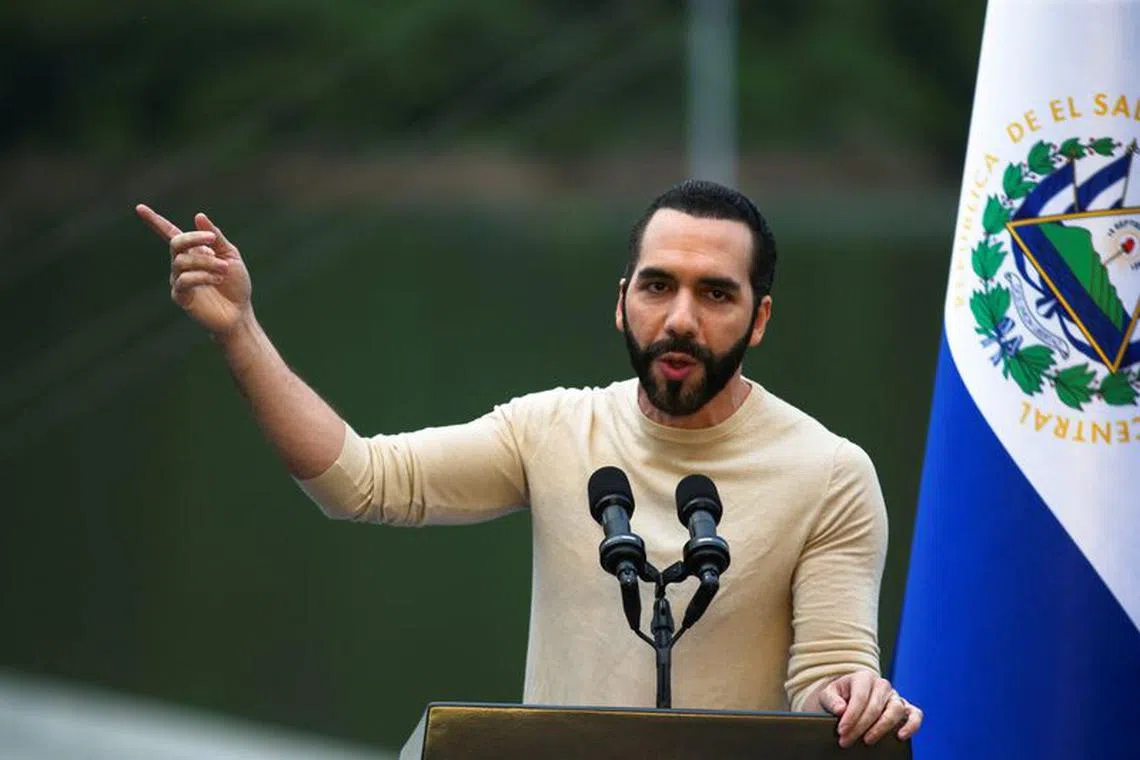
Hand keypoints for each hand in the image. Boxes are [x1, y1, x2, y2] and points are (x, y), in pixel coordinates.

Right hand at [136, 204, 252, 336]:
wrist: (240, 312)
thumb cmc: (236, 284)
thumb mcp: (231, 255)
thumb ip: (216, 237)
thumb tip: (198, 215)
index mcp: (193, 252)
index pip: (170, 233)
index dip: (155, 221)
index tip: (139, 208)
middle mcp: (181, 264)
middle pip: (175, 242)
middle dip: (193, 238)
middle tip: (213, 240)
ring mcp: (179, 280)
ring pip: (181, 262)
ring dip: (206, 262)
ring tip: (224, 268)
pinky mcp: (181, 297)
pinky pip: (183, 280)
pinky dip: (202, 276)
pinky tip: (217, 279)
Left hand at [816, 670, 922, 747]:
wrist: (847, 698)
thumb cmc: (837, 697)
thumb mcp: (827, 695)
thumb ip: (831, 700)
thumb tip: (840, 710)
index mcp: (863, 677)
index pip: (860, 697)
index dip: (851, 716)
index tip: (841, 731)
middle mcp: (882, 685)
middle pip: (876, 706)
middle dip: (860, 726)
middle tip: (847, 740)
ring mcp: (895, 696)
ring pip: (896, 709)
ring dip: (882, 727)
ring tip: (867, 740)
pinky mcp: (905, 708)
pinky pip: (915, 714)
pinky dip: (912, 725)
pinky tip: (901, 736)